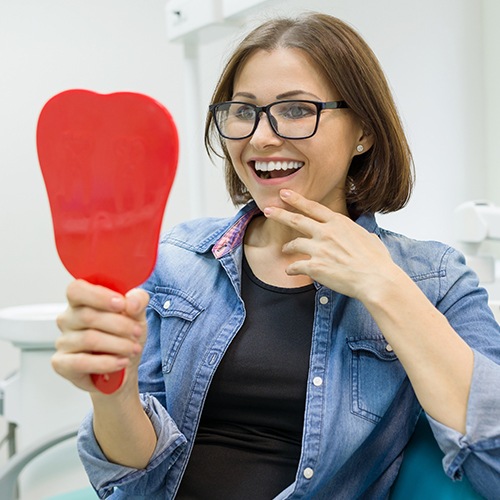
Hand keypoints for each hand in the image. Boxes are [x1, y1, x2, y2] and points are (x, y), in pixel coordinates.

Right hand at [52, 280, 148, 393]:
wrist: (124, 365)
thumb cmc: (124, 335)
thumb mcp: (137, 314)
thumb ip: (137, 301)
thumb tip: (131, 303)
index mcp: (81, 301)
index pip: (77, 290)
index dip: (99, 296)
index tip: (122, 304)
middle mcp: (68, 319)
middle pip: (88, 316)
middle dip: (119, 325)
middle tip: (137, 332)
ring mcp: (63, 341)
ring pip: (89, 339)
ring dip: (118, 345)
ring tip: (133, 349)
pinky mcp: (62, 364)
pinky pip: (82, 362)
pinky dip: (106, 362)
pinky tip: (121, 362)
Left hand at [263, 189, 399, 300]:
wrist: (376, 279)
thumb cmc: (377, 261)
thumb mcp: (370, 238)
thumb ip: (361, 234)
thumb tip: (364, 236)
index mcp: (339, 223)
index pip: (313, 207)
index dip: (296, 199)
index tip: (284, 193)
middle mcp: (326, 232)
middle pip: (296, 220)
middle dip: (279, 214)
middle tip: (268, 210)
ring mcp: (319, 249)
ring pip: (294, 244)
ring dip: (288, 247)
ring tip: (285, 249)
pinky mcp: (315, 266)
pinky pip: (295, 266)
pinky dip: (291, 269)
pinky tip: (289, 271)